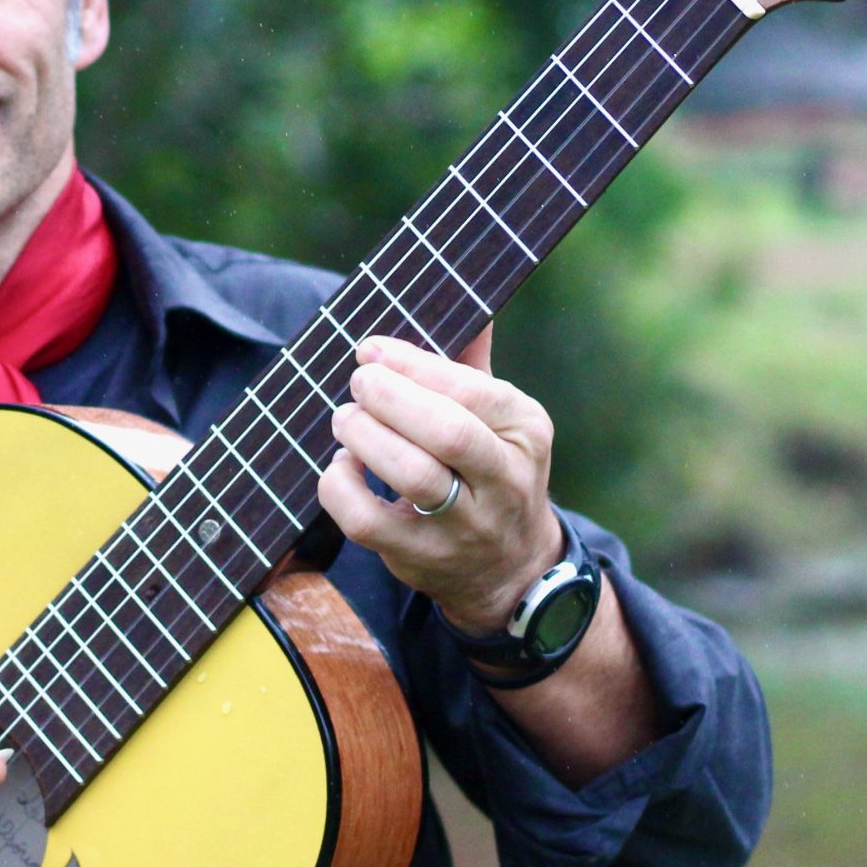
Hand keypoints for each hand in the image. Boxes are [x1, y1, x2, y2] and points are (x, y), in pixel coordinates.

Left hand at [316, 329, 566, 636]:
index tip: (370, 349)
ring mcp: (466, 525)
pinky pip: (369, 523)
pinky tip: (341, 467)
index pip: (472, 390)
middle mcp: (505, 479)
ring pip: (413, 476)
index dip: (414, 365)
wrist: (509, 568)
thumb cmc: (489, 470)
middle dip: (392, 398)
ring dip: (366, 438)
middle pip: (448, 432)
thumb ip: (472, 363)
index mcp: (525, 428)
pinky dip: (342, 489)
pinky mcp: (423, 558)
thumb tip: (463, 297)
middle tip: (358, 382)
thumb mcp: (500, 418)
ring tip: (345, 419)